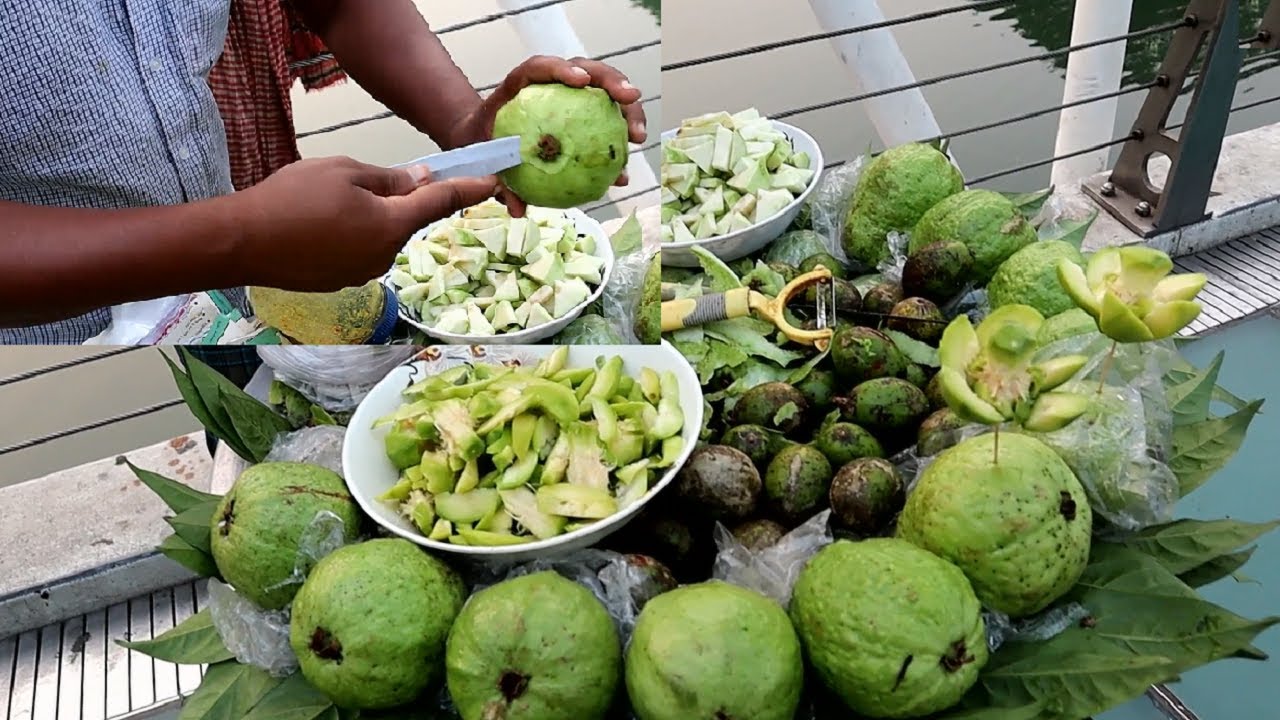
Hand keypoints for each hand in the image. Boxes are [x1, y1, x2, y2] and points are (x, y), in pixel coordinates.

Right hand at [235, 156, 499, 290]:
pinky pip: (357, 250)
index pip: (442, 203)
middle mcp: (385, 255)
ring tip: (323, 203)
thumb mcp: (345, 172)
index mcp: (393, 225)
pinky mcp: (340, 282)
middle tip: (357, 180)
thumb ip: (389, 179)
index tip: (493, 181)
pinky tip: (315, 225)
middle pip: (405, 221)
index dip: (469, 189)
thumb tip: (422, 180)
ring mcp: (362, 273)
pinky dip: (347, 235)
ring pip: (379, 236)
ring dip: (368, 218)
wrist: (242, 243)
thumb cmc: (293, 198)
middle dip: (396, 200)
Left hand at [459, 55, 646, 216]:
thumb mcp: (485, 161)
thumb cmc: (482, 143)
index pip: (541, 68)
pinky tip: (624, 172)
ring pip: (604, 94)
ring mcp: (569, 98)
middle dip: (612, 81)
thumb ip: (500, 180)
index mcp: (521, 86)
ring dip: (627, 111)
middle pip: (586, 71)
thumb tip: (518, 208)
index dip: (563, 69)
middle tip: (629, 100)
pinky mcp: (580, 116)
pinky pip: (605, 126)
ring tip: (638, 138)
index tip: (582, 82)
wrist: (484, 141)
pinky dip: (616, 145)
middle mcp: (550, 85)